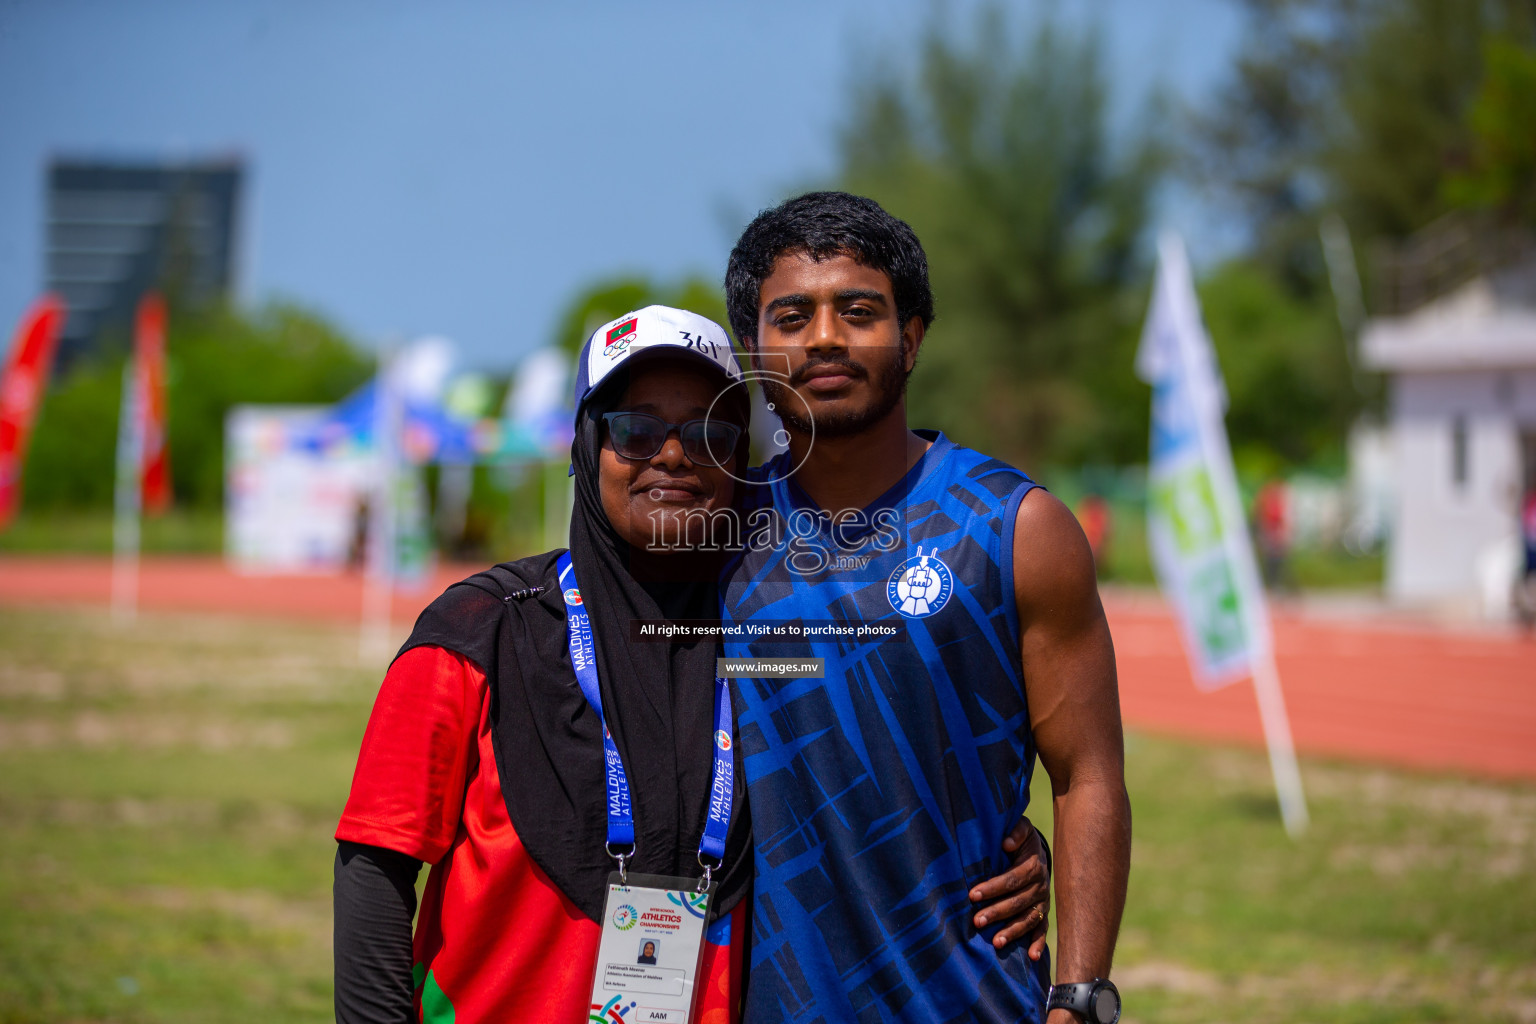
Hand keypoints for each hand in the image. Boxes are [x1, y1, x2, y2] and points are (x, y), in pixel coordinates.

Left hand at [969, 813, 1050, 959]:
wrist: (1038, 851)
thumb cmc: (1021, 841)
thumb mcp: (1022, 829)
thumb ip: (1016, 832)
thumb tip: (1006, 842)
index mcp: (1033, 867)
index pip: (1011, 879)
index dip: (992, 888)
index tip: (973, 895)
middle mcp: (1040, 887)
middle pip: (1017, 902)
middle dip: (997, 912)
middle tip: (977, 921)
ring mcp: (1042, 902)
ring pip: (1028, 919)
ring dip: (1013, 932)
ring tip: (996, 943)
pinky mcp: (1043, 914)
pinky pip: (1042, 931)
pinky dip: (1039, 944)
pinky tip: (1032, 958)